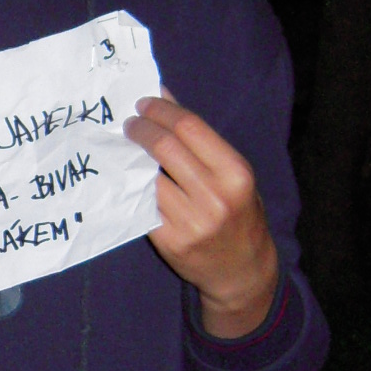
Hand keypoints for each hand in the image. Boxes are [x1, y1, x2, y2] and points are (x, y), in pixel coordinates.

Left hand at [124, 93, 279, 336]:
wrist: (242, 271)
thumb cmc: (239, 214)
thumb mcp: (235, 175)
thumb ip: (203, 142)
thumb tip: (165, 99)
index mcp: (235, 173)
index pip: (189, 127)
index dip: (161, 110)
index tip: (144, 102)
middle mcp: (214, 197)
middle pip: (164, 147)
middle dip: (141, 128)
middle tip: (130, 123)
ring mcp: (189, 221)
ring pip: (148, 175)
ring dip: (132, 155)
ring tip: (127, 145)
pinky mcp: (168, 241)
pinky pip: (143, 203)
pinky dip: (133, 184)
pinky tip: (129, 174)